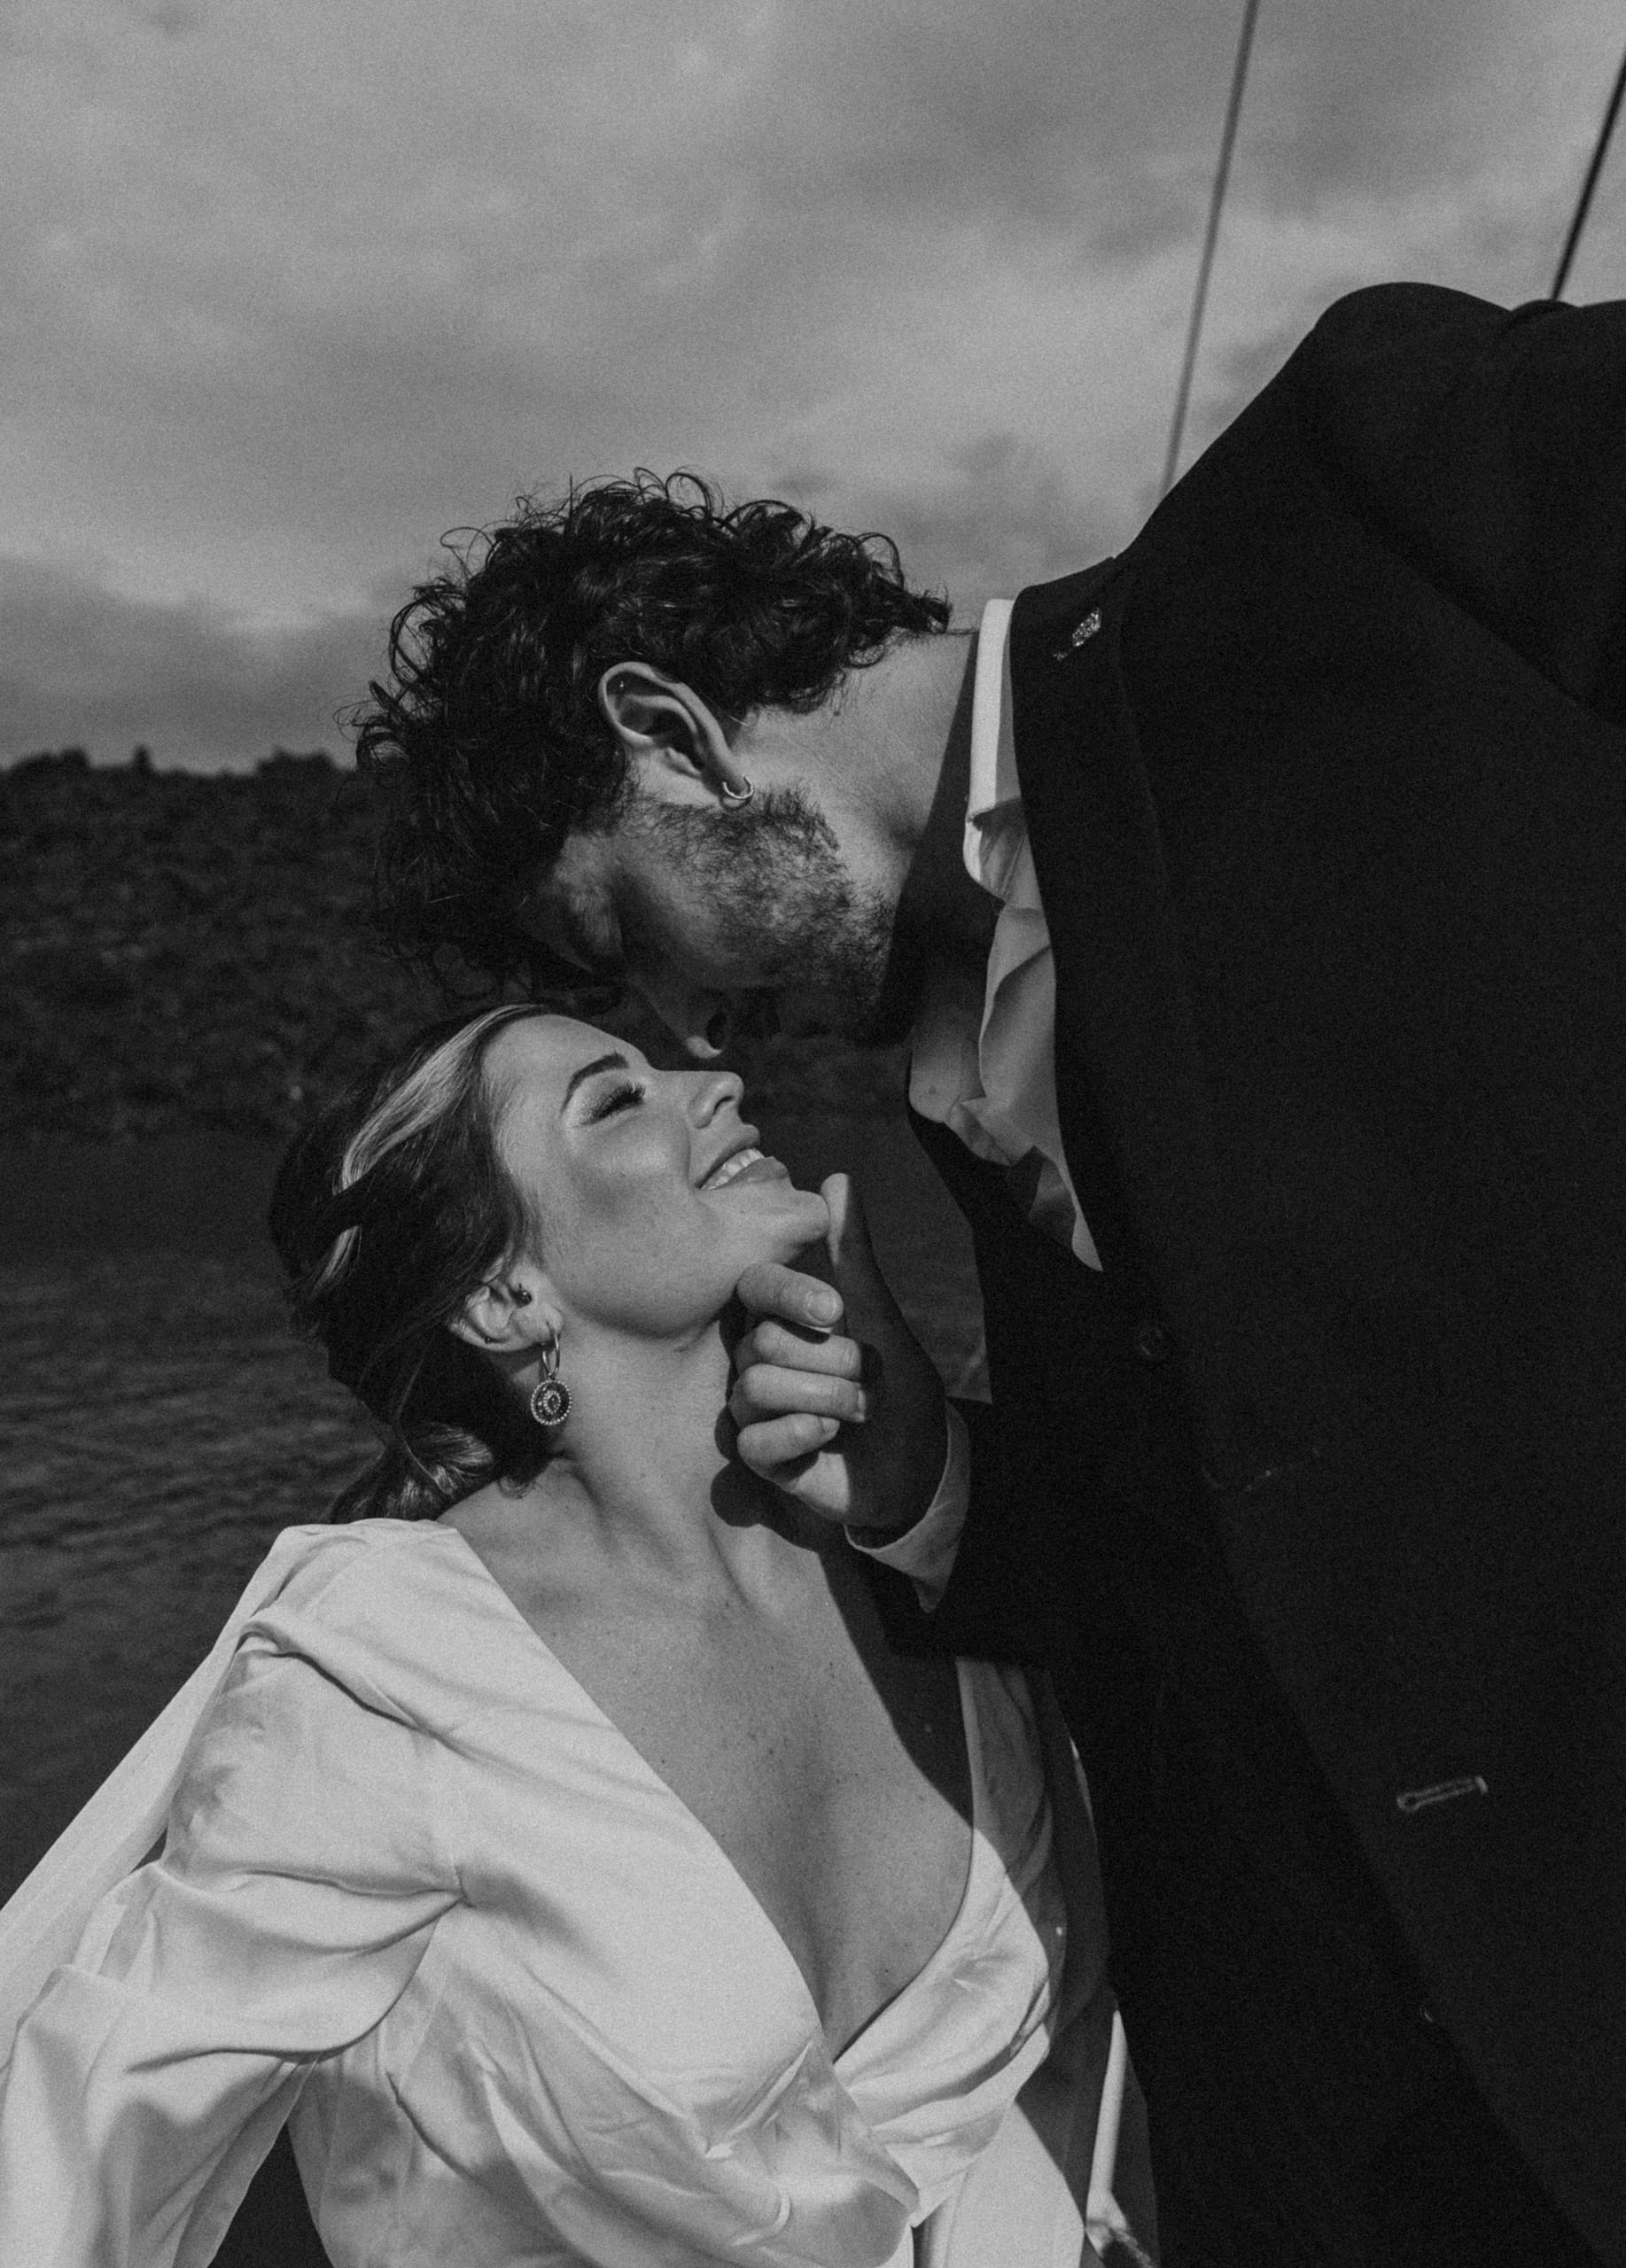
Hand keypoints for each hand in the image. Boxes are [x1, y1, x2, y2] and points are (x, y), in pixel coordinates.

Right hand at [729, 1172, 947, 1534]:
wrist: (920, 1462)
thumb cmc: (897, 1384)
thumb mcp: (881, 1316)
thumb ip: (854, 1255)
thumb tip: (836, 1178)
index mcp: (783, 1320)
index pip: (754, 1287)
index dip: (790, 1295)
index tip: (836, 1311)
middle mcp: (759, 1361)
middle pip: (761, 1342)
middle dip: (830, 1360)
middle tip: (867, 1376)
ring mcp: (756, 1411)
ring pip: (753, 1388)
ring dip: (824, 1398)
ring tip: (859, 1411)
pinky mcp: (762, 1459)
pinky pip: (752, 1442)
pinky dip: (796, 1435)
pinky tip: (828, 1435)